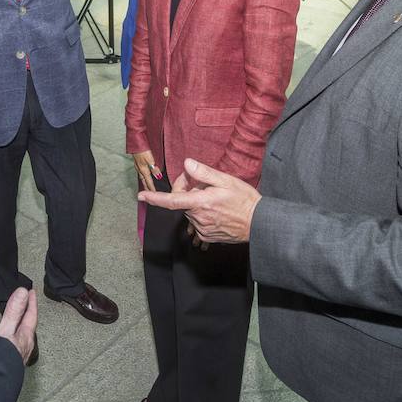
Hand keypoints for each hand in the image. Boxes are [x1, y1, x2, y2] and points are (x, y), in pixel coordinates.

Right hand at [0, 287, 37, 365]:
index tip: (31, 291)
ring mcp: (19, 353)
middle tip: (27, 301)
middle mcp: (25, 345)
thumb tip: (22, 293)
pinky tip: (10, 338)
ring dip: (22, 322)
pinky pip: (17, 341)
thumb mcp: (8, 331)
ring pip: (23, 333)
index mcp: (26, 337)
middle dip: (28, 312)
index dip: (31, 302)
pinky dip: (15, 332)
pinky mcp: (11, 359)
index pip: (31, 315)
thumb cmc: (3, 360)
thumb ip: (14, 312)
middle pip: (29, 324)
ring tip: (19, 317)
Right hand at [131, 150, 161, 192]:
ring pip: (141, 176)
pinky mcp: (137, 161)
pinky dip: (142, 176)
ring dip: (144, 182)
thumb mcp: (150, 160)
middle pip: (144, 181)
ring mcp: (137, 165)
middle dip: (146, 187)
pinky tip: (143, 174)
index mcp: (143, 170)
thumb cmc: (142, 150)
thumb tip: (157, 176)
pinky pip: (140, 172)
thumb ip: (154, 168)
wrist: (135, 143)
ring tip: (146, 185)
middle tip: (149, 193)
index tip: (153, 193)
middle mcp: (139, 169)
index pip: (148, 181)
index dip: (151, 188)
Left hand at [137, 158, 259, 244]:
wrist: (259, 224)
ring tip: (214, 197)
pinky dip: (201, 214)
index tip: (141, 196)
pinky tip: (216, 210)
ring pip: (189, 212)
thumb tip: (187, 164)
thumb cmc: (245, 201)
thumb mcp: (227, 181)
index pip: (172, 201)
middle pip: (181, 202)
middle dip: (186, 190)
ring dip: (195, 202)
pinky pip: (196, 222)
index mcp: (202, 203)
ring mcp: (202, 229)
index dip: (155, 198)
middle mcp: (199, 218)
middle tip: (201, 182)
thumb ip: (204, 173)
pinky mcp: (207, 237)